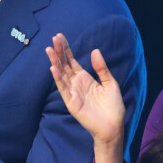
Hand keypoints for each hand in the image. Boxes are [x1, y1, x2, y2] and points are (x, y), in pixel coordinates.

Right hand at [46, 33, 125, 162]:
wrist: (113, 125)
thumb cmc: (113, 106)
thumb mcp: (110, 83)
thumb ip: (102, 68)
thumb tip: (95, 50)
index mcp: (86, 78)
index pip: (72, 61)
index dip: (66, 50)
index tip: (60, 37)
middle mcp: (77, 84)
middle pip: (65, 65)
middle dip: (59, 52)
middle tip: (54, 38)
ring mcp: (73, 93)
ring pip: (61, 75)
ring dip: (55, 62)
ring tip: (49, 50)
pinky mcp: (71, 102)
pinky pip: (63, 89)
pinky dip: (58, 78)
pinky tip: (53, 68)